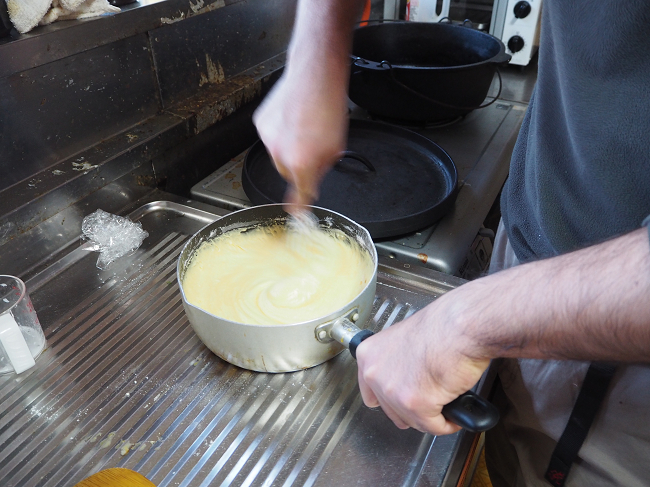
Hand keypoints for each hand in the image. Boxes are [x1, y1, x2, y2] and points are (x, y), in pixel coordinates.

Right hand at [252, 68, 348, 206]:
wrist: (314, 75)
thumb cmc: (329, 108)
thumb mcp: (335, 148)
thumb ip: (321, 172)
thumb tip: (311, 187)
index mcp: (302, 163)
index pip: (299, 195)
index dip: (299, 207)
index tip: (298, 215)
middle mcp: (281, 154)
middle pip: (288, 173)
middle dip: (299, 166)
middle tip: (313, 147)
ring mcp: (268, 139)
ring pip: (278, 155)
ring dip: (289, 148)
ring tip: (305, 127)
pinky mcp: (261, 124)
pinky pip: (271, 138)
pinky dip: (280, 133)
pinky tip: (294, 119)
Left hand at [355, 289, 489, 434]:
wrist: (461, 327)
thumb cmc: (442, 326)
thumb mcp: (406, 339)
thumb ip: (397, 362)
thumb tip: (406, 378)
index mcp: (369, 354)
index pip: (370, 392)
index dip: (390, 400)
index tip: (401, 400)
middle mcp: (375, 373)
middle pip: (391, 411)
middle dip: (412, 410)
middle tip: (429, 403)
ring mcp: (393, 391)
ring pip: (412, 420)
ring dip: (430, 417)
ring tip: (444, 405)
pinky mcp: (415, 404)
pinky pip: (432, 426)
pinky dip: (446, 424)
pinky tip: (453, 414)